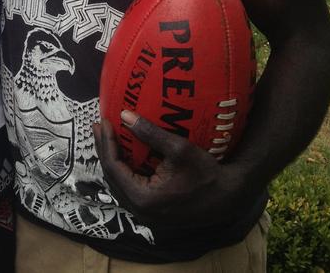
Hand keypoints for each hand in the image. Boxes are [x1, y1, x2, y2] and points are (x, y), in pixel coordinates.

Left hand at [93, 113, 249, 228]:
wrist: (229, 198)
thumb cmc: (206, 173)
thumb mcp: (178, 149)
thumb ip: (150, 133)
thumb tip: (125, 115)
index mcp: (143, 198)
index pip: (113, 168)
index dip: (106, 143)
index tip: (103, 122)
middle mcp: (140, 211)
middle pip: (112, 177)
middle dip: (105, 150)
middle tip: (100, 126)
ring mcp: (146, 214)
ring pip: (119, 184)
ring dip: (113, 159)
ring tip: (108, 136)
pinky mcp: (153, 212)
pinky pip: (130, 188)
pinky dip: (124, 169)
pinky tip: (125, 153)